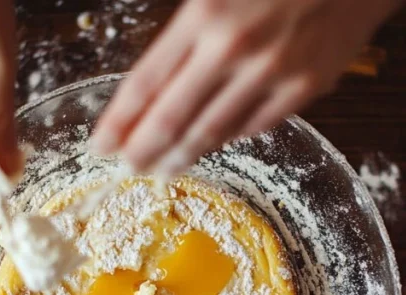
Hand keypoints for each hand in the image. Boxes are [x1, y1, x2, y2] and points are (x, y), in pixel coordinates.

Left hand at [91, 0, 401, 174]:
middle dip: (143, 150)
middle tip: (127, 167)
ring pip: (212, 131)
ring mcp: (271, 72)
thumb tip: (151, 87)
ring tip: (162, 169)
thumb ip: (183, 32)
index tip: (100, 144)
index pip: (146, 83)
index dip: (119, 121)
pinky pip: (254, 126)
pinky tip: (208, 146)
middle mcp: (233, 47)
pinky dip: (226, 139)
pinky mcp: (305, 87)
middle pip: (172, 118)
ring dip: (181, 156)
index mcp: (204, 15)